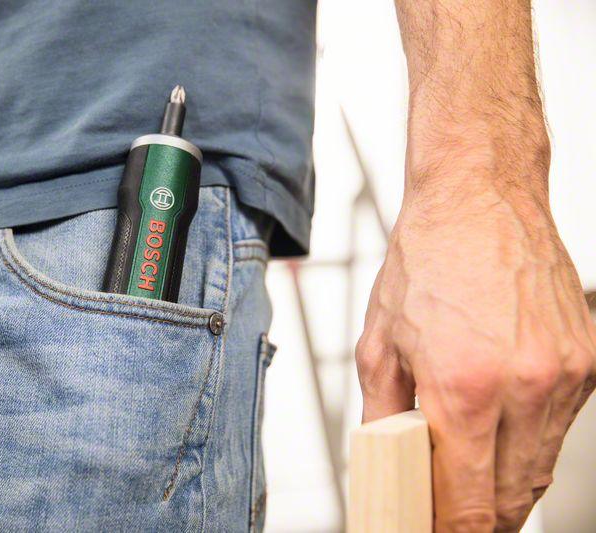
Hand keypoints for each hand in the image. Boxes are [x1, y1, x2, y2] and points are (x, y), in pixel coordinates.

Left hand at [355, 164, 595, 530]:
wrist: (480, 200)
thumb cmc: (426, 262)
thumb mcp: (379, 342)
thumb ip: (382, 416)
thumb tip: (385, 465)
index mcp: (465, 386)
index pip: (465, 501)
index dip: (447, 531)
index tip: (432, 531)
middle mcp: (526, 386)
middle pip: (509, 498)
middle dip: (476, 519)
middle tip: (446, 513)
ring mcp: (564, 376)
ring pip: (538, 470)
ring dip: (504, 486)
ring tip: (469, 478)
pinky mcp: (586, 363)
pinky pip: (557, 430)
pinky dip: (528, 444)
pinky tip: (499, 431)